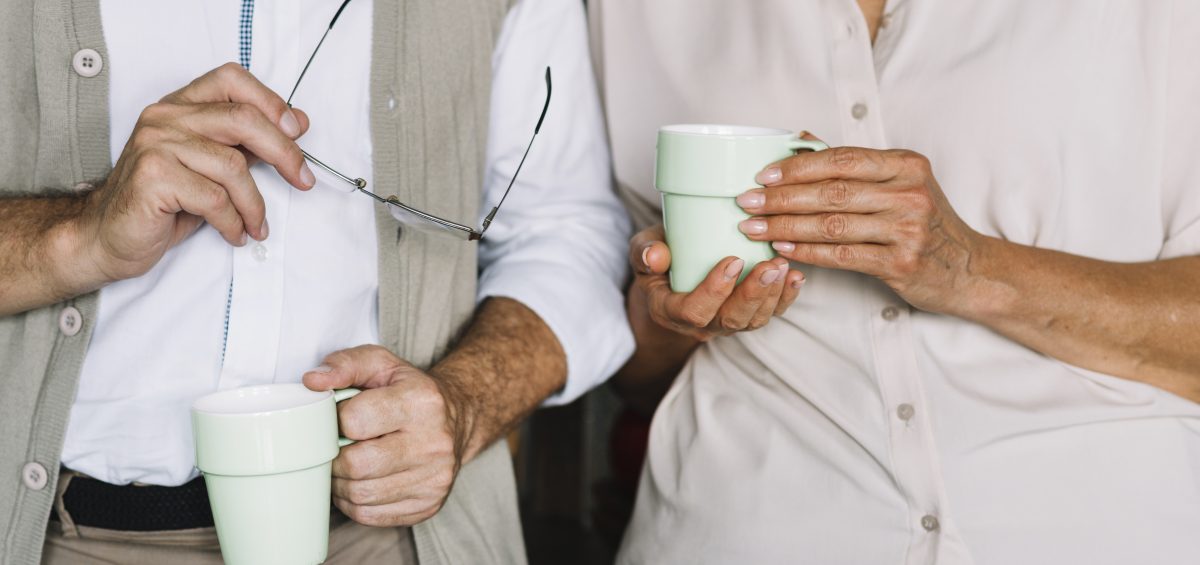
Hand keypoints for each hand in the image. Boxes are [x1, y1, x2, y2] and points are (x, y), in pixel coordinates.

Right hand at [74, 62, 314, 283]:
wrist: (110, 236)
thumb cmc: (165, 202)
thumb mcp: (213, 166)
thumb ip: (248, 142)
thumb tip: (297, 122)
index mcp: (180, 105)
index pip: (232, 80)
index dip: (270, 102)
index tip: (297, 132)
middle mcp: (165, 117)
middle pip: (242, 119)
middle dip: (284, 153)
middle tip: (303, 180)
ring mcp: (155, 145)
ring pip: (233, 167)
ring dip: (255, 204)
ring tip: (257, 225)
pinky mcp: (152, 178)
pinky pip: (215, 199)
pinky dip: (234, 222)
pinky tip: (235, 233)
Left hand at [303, 345, 466, 526]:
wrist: (455, 421)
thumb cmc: (411, 392)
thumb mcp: (382, 365)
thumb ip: (345, 365)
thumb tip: (313, 382)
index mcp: (422, 402)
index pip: (354, 420)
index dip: (336, 419)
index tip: (342, 417)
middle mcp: (434, 442)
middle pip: (356, 465)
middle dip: (335, 457)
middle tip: (338, 446)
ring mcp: (434, 478)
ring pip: (360, 495)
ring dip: (342, 482)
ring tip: (348, 463)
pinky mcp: (429, 504)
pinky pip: (370, 515)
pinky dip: (355, 502)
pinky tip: (363, 481)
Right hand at [629, 225, 804, 341]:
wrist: (670, 277)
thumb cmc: (658, 260)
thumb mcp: (642, 252)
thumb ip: (645, 252)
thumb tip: (655, 254)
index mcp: (670, 310)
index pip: (693, 311)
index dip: (714, 291)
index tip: (731, 260)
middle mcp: (701, 324)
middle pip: (731, 320)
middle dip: (754, 294)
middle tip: (770, 266)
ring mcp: (725, 323)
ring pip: (753, 320)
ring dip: (773, 295)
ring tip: (783, 266)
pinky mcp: (745, 316)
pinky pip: (768, 314)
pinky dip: (785, 297)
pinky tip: (796, 276)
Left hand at [735, 144, 986, 314]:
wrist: (969, 269)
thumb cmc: (925, 224)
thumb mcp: (900, 183)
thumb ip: (854, 164)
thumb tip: (799, 138)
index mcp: (906, 165)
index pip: (842, 159)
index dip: (797, 166)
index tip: (763, 174)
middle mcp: (909, 192)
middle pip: (831, 192)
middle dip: (781, 197)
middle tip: (747, 202)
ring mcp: (908, 228)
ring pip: (831, 224)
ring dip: (785, 226)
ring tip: (754, 228)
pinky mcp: (902, 262)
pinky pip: (842, 255)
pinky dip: (807, 251)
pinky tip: (783, 247)